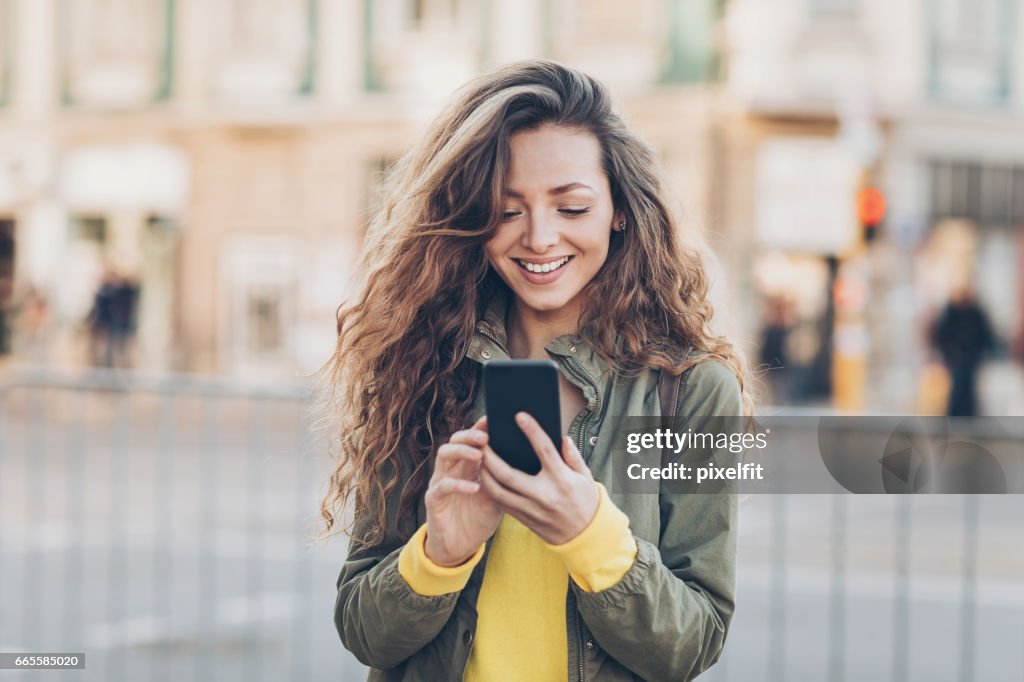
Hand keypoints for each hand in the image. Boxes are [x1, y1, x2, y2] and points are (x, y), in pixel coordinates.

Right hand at [424, 416, 502, 566]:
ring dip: (461, 452)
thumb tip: (530, 462)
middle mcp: (451, 469)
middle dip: (469, 435)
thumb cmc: (479, 519)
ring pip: (443, 455)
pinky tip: (475, 487)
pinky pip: (443, 486)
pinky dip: (458, 484)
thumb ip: (505, 479)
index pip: (471, 440)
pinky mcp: (434, 500)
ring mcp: (440, 482)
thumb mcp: (497, 497)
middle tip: (486, 436)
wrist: (459, 546)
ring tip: (479, 454)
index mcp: (467, 466)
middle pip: (455, 440)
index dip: (480, 428)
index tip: (494, 420)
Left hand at [480, 412, 598, 544]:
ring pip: (498, 491)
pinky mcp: (524, 519)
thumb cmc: (586, 502)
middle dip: (490, 456)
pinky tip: (485, 477)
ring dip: (484, 474)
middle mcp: (544, 494)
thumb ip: (573, 456)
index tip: (519, 416)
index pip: (544, 449)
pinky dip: (491, 489)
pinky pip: (501, 503)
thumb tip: (562, 438)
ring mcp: (532, 509)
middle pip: (508, 474)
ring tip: (479, 459)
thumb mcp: (586, 477)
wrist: (586, 536)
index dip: (532, 431)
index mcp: (561, 479)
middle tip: (482, 441)